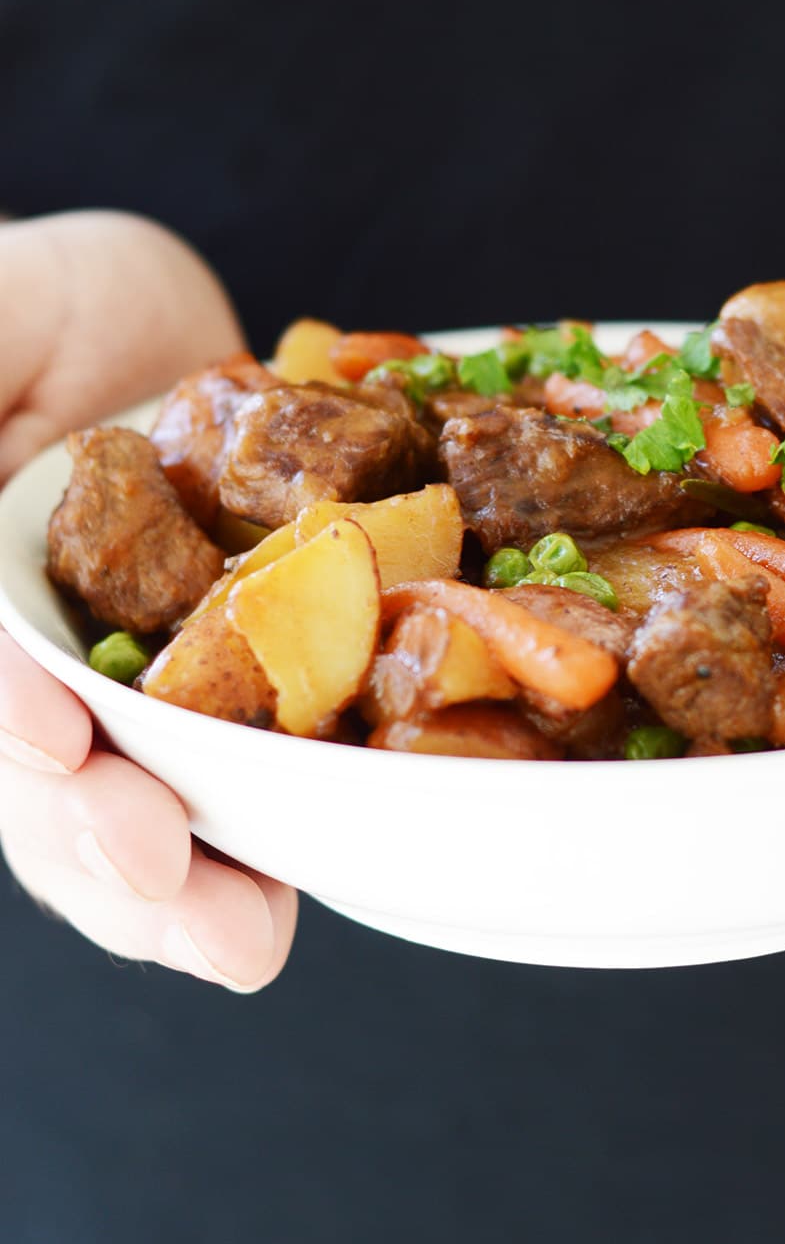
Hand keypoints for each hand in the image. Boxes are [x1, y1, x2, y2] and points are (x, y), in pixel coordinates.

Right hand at [0, 212, 297, 988]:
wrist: (146, 324)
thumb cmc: (37, 304)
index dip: (4, 719)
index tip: (52, 739)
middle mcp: (35, 667)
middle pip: (32, 780)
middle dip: (86, 829)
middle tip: (152, 857)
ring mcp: (123, 692)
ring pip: (124, 813)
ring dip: (176, 893)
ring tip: (240, 940)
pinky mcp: (227, 693)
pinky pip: (239, 785)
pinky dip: (265, 841)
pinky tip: (296, 890)